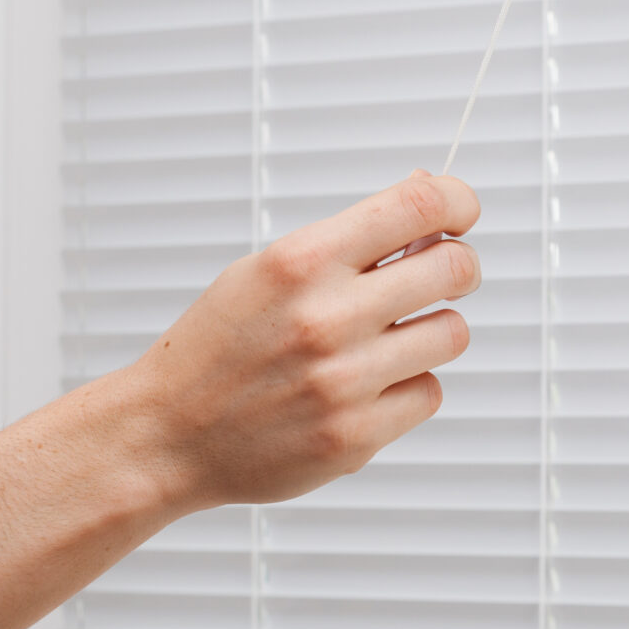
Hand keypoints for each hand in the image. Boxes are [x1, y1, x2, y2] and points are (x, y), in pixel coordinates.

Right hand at [115, 171, 480, 512]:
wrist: (167, 435)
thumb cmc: (220, 347)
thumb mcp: (267, 270)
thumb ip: (349, 238)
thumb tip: (427, 193)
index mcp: (300, 261)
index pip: (415, 206)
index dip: (456, 200)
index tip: (461, 211)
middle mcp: (325, 317)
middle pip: (454, 269)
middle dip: (459, 267)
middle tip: (444, 275)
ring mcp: (343, 381)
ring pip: (453, 334)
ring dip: (434, 331)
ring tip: (395, 337)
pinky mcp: (357, 436)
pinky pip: (429, 392)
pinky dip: (410, 386)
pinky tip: (370, 386)